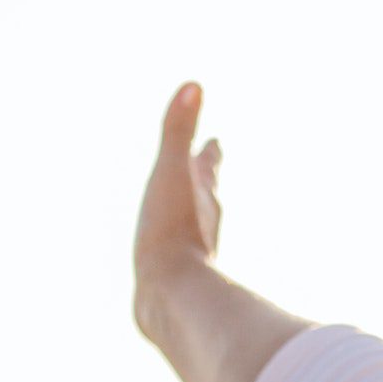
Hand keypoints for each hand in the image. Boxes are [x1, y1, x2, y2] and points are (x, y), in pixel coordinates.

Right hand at [133, 81, 222, 332]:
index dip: (210, 152)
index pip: (208, 167)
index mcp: (201, 196)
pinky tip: (166, 262)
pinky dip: (172, 245)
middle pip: (204, 192)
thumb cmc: (170, 232)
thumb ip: (179, 131)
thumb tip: (194, 84)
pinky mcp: (174, 277)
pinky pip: (174, 254)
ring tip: (189, 210)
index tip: (216, 142)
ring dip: (190, 210)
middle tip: (209, 161)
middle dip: (204, 175)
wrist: (171, 296)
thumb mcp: (171, 174)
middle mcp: (200, 223)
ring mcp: (187, 251)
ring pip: (191, 224)